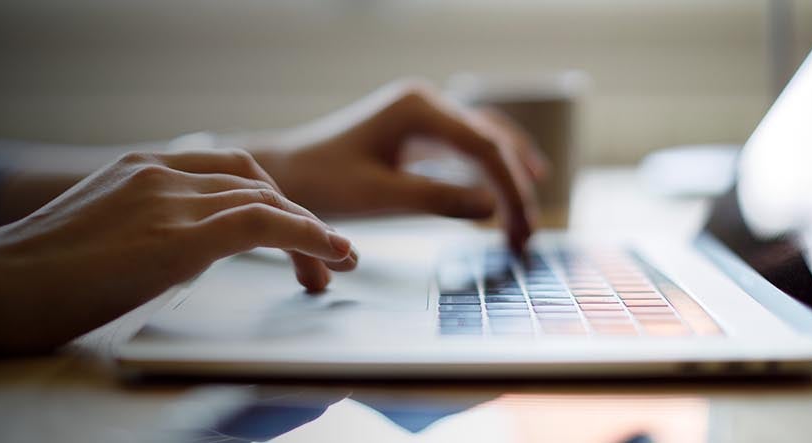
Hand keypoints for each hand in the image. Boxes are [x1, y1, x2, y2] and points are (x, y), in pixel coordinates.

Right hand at [0, 149, 357, 346]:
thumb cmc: (26, 281)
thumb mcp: (92, 240)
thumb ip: (135, 235)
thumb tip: (166, 260)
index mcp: (134, 169)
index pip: (220, 171)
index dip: (265, 199)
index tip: (285, 233)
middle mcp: (156, 173)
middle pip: (251, 179)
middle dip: (293, 215)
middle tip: (319, 259)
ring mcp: (166, 199)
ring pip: (266, 198)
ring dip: (310, 233)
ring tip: (333, 267)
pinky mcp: (177, 236)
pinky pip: (264, 223)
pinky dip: (308, 236)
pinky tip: (329, 255)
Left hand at [251, 80, 546, 254]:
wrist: (283, 173)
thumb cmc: (320, 182)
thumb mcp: (378, 196)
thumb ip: (435, 200)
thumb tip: (493, 209)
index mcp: (416, 108)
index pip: (484, 147)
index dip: (511, 190)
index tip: (522, 231)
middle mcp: (425, 102)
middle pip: (492, 141)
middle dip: (515, 188)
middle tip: (528, 236)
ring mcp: (422, 114)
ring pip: (485, 140)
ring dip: (509, 177)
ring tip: (527, 221)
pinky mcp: (416, 131)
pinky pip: (467, 147)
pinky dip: (489, 172)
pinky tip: (506, 196)